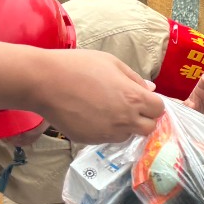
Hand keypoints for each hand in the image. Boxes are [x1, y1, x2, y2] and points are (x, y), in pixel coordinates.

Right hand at [38, 52, 163, 143]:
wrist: (44, 82)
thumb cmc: (78, 66)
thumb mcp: (112, 63)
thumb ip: (134, 79)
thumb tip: (150, 89)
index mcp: (133, 98)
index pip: (159, 109)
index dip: (153, 104)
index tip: (143, 99)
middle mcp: (124, 120)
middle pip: (148, 128)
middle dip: (143, 119)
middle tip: (129, 107)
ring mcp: (107, 133)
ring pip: (127, 136)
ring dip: (124, 126)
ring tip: (106, 109)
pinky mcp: (91, 140)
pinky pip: (106, 138)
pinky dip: (105, 129)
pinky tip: (90, 114)